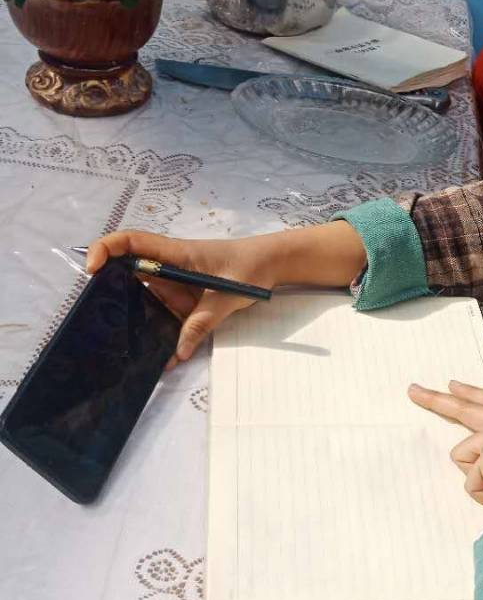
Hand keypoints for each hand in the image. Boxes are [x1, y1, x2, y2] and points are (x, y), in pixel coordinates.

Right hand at [86, 229, 279, 363]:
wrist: (272, 265)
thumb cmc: (251, 266)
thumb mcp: (229, 293)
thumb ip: (203, 320)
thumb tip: (179, 350)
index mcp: (176, 253)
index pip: (132, 242)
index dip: (107, 249)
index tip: (93, 268)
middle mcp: (168, 267)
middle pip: (129, 274)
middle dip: (112, 294)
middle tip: (102, 319)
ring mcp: (175, 285)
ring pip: (145, 302)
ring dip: (138, 322)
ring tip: (127, 347)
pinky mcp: (184, 301)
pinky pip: (166, 317)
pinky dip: (162, 334)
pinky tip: (162, 357)